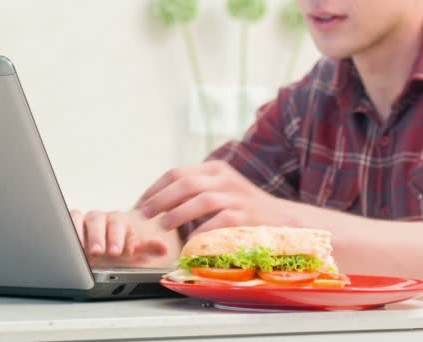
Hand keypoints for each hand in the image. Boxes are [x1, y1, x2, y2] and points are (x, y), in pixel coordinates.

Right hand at [70, 209, 180, 267]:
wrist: (98, 256)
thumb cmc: (116, 252)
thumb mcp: (133, 252)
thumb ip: (148, 248)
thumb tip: (164, 248)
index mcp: (119, 221)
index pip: (119, 224)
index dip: (120, 237)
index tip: (122, 251)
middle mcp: (101, 218)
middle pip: (99, 221)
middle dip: (101, 237)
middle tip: (104, 252)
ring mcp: (84, 220)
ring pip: (82, 219)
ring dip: (84, 235)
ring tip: (89, 250)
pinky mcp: (69, 223)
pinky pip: (67, 221)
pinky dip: (68, 231)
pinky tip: (72, 245)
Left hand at [136, 160, 298, 234]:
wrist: (282, 218)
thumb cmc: (245, 208)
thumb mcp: (222, 189)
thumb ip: (196, 190)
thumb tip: (160, 203)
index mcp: (215, 169)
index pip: (176, 173)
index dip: (154, 189)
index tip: (140, 204)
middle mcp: (225, 178)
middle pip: (185, 183)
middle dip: (160, 200)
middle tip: (144, 215)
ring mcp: (236, 196)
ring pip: (200, 200)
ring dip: (177, 214)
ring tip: (162, 227)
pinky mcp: (245, 215)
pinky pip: (218, 221)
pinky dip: (201, 231)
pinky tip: (189, 242)